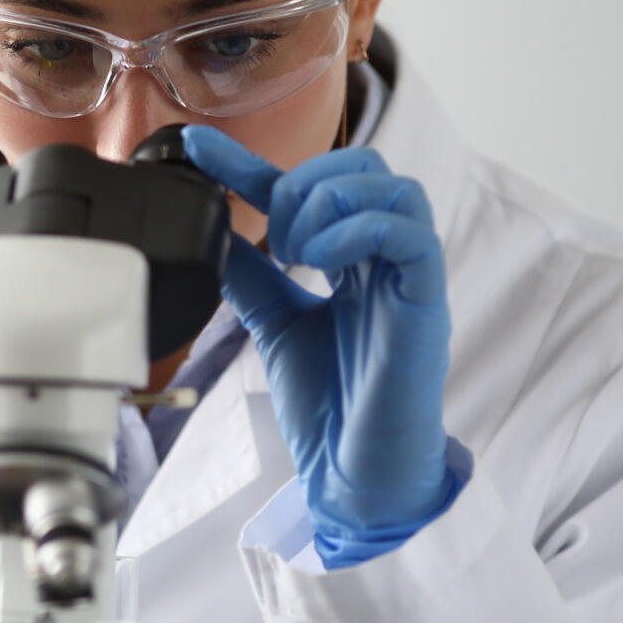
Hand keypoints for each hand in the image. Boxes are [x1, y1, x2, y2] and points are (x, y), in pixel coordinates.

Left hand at [181, 126, 462, 566]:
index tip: (195, 147)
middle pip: (364, 167)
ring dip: (329, 204)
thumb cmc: (332, 406)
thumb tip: (216, 233)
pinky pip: (410, 233)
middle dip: (304, 184)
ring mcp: (410, 277)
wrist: (354, 474)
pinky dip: (357, 230)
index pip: (305, 190)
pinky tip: (320, 262)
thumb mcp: (275, 325)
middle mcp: (386, 259)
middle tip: (275, 239)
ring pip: (393, 186)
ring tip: (297, 253)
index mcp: (354, 261)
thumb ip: (252, 277)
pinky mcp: (427, 301)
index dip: (248, 162)